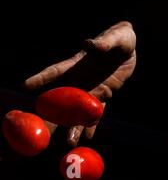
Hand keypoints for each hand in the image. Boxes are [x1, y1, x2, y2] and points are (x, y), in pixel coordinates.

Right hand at [23, 21, 136, 145]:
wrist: (130, 49)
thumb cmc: (118, 37)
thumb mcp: (114, 38)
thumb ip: (102, 43)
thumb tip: (89, 44)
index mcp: (76, 64)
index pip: (55, 72)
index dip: (41, 78)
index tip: (25, 86)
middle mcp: (79, 80)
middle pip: (60, 99)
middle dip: (50, 115)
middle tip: (41, 129)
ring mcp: (90, 90)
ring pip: (76, 111)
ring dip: (72, 126)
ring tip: (68, 142)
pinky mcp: (103, 96)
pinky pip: (95, 113)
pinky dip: (91, 125)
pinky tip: (87, 138)